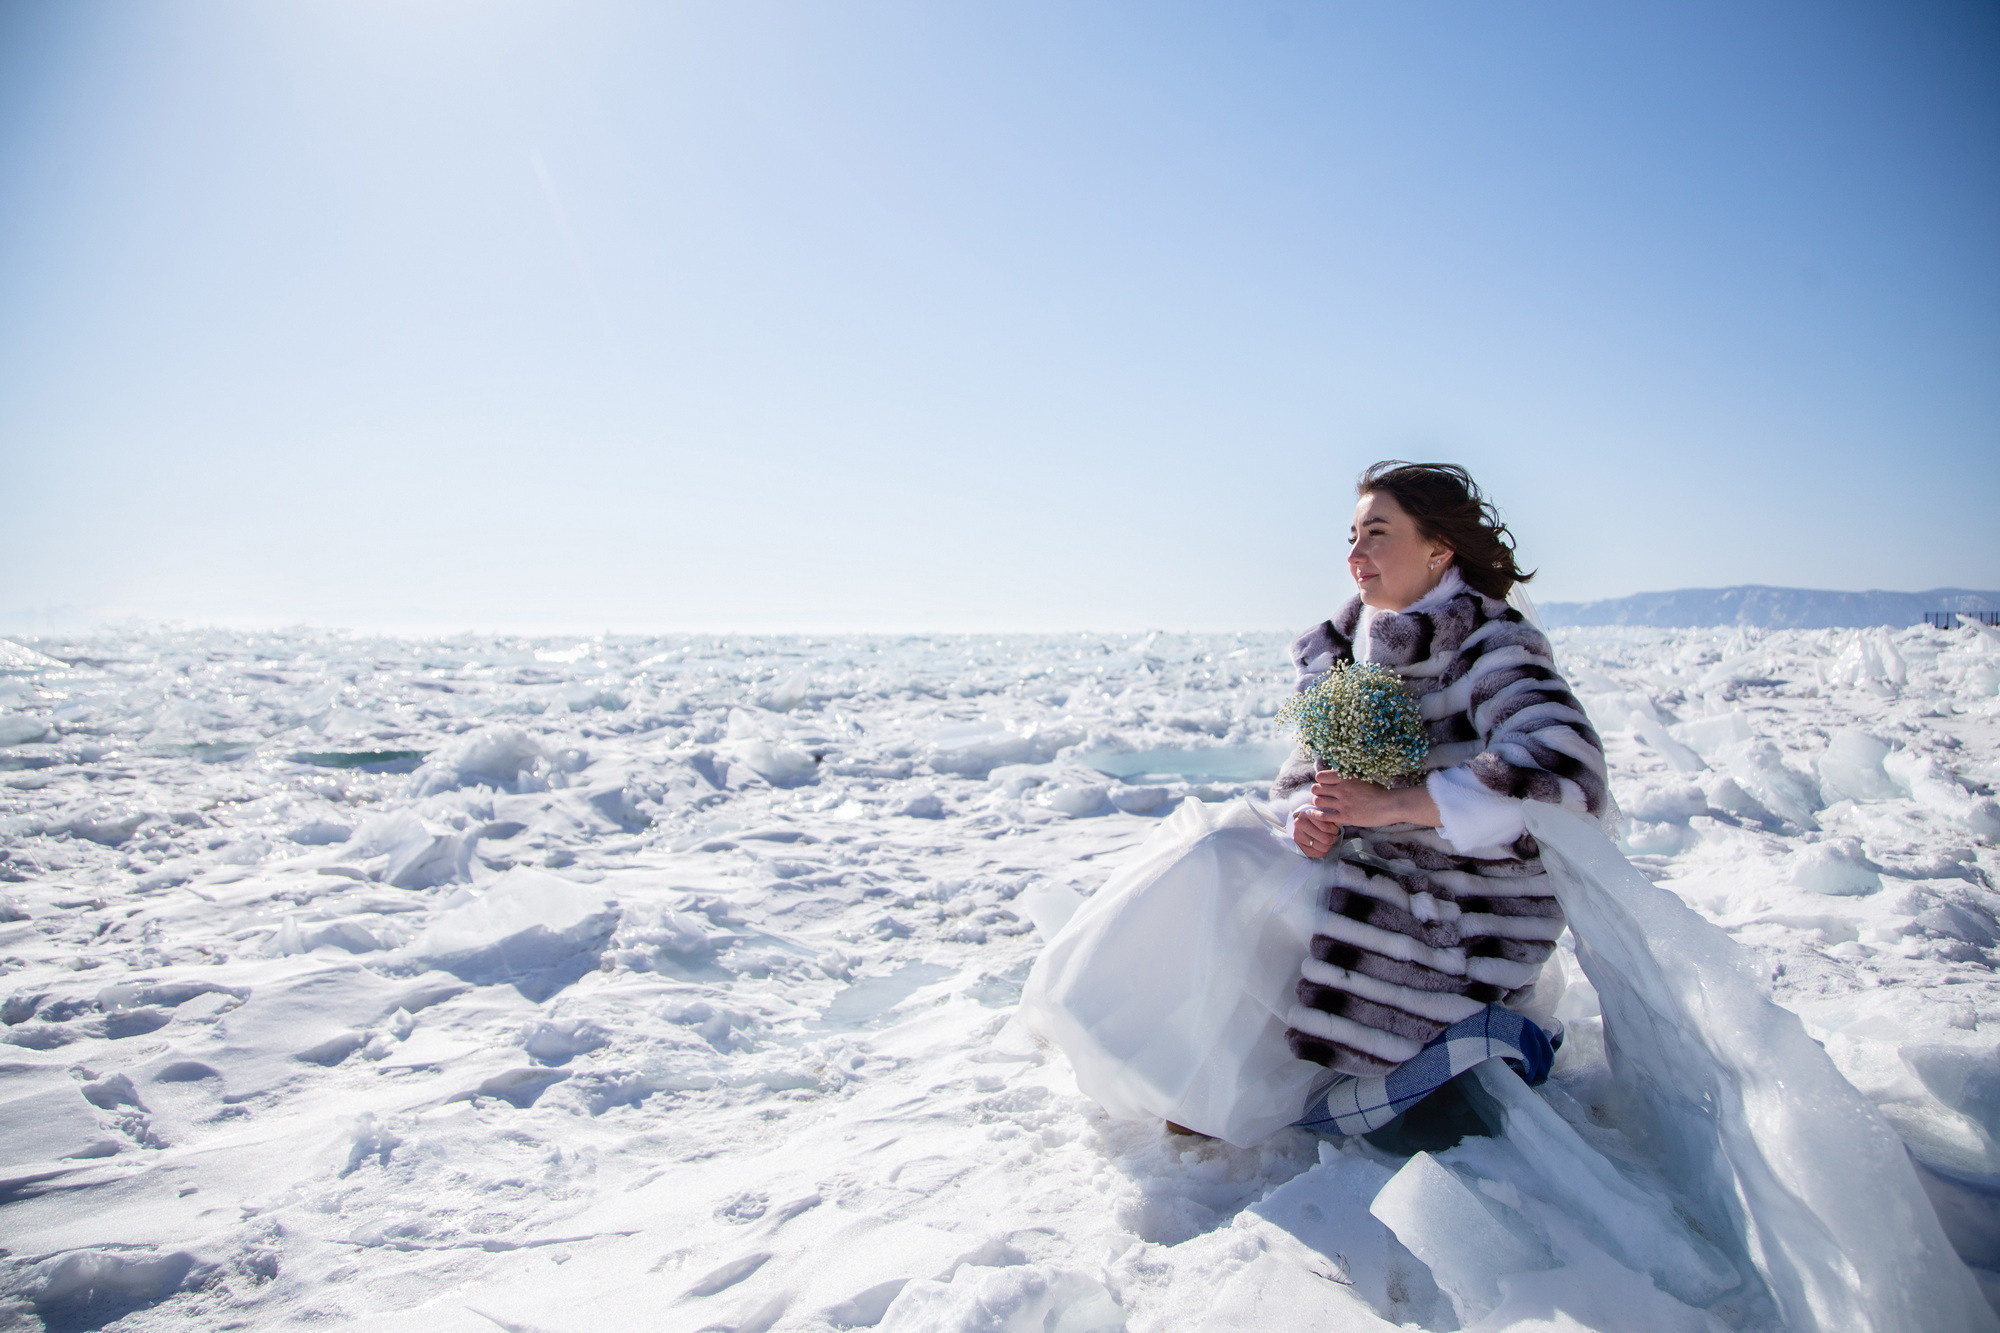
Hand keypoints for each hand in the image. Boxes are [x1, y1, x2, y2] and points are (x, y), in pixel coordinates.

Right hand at [1292, 807, 1340, 857]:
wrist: (1300, 820)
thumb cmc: (1315, 815)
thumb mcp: (1322, 810)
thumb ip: (1330, 815)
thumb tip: (1339, 822)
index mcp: (1307, 813)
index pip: (1326, 827)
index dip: (1334, 829)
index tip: (1335, 828)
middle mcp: (1300, 824)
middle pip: (1326, 839)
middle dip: (1333, 838)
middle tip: (1333, 835)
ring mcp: (1298, 836)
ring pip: (1323, 847)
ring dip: (1329, 845)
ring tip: (1328, 839)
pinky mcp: (1299, 846)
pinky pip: (1318, 854)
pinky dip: (1324, 851)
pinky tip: (1323, 845)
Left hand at [1310, 770, 1439, 828]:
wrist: (1391, 805)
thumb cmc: (1379, 792)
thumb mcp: (1362, 778)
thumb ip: (1347, 778)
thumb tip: (1334, 777)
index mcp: (1346, 778)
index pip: (1320, 777)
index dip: (1320, 781)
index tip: (1324, 786)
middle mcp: (1342, 789)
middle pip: (1316, 789)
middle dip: (1318, 792)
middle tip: (1323, 796)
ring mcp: (1343, 803)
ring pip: (1318, 801)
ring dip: (1318, 803)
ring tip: (1323, 805)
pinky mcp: (1345, 817)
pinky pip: (1323, 816)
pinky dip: (1317, 815)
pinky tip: (1317, 815)